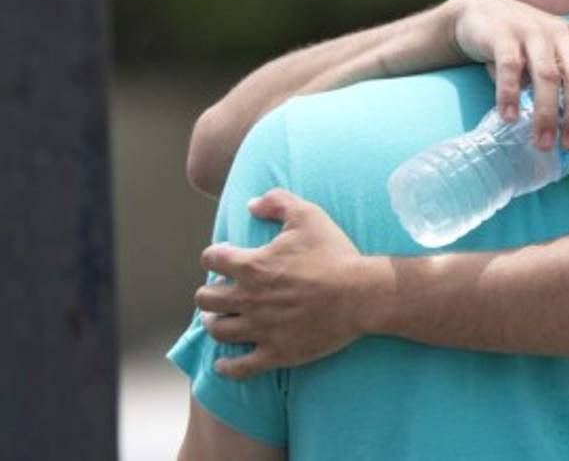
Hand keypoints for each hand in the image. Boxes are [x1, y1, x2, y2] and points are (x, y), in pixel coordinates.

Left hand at [195, 189, 365, 378]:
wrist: (361, 294)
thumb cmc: (335, 253)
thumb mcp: (308, 215)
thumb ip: (277, 202)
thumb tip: (251, 204)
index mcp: (252, 266)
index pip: (212, 259)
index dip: (215, 254)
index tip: (225, 255)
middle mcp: (249, 299)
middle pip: (206, 299)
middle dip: (209, 292)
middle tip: (220, 290)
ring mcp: (261, 329)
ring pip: (219, 331)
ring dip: (215, 323)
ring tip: (220, 320)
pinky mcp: (276, 353)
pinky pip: (240, 367)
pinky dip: (227, 367)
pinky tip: (223, 364)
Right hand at [450, 0, 568, 150]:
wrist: (482, 12)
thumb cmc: (526, 45)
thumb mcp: (556, 58)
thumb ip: (567, 85)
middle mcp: (564, 34)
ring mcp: (534, 32)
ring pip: (547, 74)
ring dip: (547, 112)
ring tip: (543, 142)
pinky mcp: (503, 34)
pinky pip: (510, 66)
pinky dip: (510, 94)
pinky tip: (509, 118)